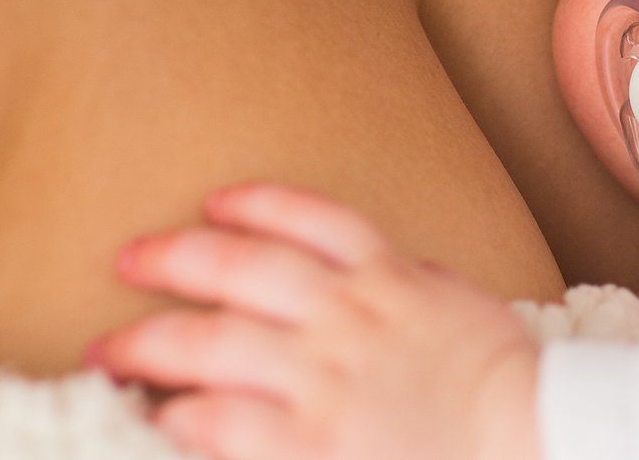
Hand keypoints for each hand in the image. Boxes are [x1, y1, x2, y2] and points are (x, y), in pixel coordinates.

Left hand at [88, 183, 541, 459]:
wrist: (528, 429)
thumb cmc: (502, 374)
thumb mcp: (460, 303)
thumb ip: (415, 282)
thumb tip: (392, 269)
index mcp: (389, 279)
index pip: (314, 219)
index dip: (258, 203)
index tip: (216, 202)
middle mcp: (347, 316)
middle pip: (243, 268)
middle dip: (176, 258)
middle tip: (130, 259)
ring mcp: (325, 376)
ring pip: (215, 342)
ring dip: (152, 342)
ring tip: (110, 350)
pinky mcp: (311, 440)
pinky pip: (223, 422)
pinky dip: (181, 416)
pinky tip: (156, 415)